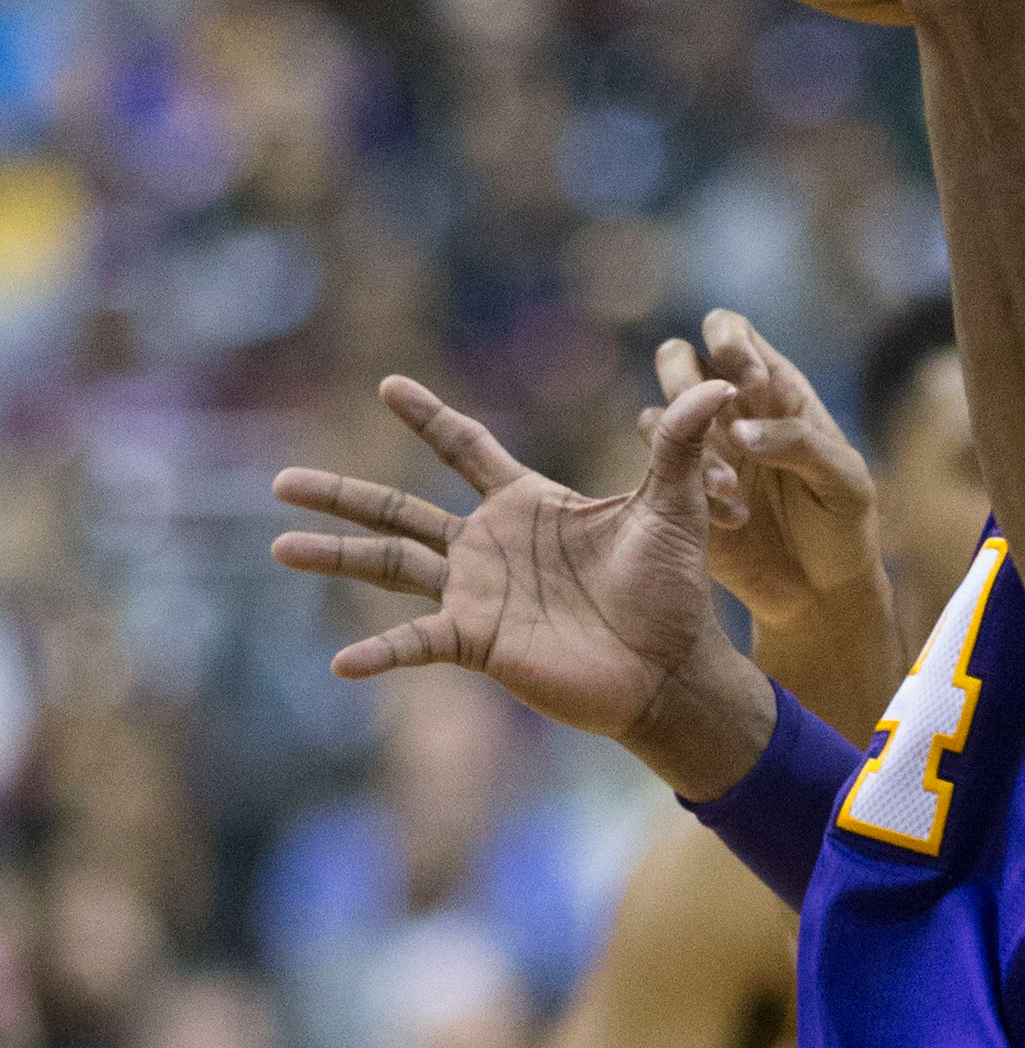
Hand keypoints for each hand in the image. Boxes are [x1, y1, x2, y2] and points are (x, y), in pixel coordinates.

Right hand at [271, 375, 775, 797]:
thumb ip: (682, 443)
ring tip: (279, 543)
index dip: (428, 418)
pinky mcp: (478, 642)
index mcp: (528, 503)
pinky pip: (417, 642)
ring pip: (390, 566)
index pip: (466, 449)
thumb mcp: (674, 506)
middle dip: (342, 493)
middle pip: (400, 509)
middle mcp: (490, 545)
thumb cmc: (673, 587)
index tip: (387, 385)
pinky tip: (342, 662)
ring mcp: (477, 594)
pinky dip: (381, 652)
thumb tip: (721, 382)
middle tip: (280, 480)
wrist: (672, 665)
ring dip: (336, 555)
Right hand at [648, 309, 878, 627]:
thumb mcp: (845, 480)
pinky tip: (733, 518)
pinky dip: (686, 486)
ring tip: (731, 488)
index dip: (730, 341)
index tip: (753, 384)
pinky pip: (659, 470)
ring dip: (686, 440)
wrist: (821, 590)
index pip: (730, 330)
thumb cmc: (843, 524)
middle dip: (687, 380)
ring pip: (659, 413)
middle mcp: (729, 412)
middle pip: (676, 358)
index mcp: (774, 390)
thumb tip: (738, 431)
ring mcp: (701, 451)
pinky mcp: (681, 493)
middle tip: (727, 424)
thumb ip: (801, 444)